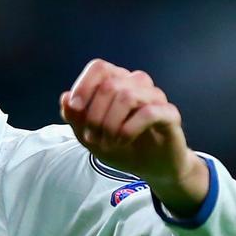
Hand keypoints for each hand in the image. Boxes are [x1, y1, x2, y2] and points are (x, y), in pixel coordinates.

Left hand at [59, 59, 207, 210]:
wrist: (151, 167)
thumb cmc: (120, 146)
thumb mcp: (89, 136)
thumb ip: (75, 117)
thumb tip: (65, 97)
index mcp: (117, 81)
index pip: (99, 67)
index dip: (84, 86)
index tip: (74, 109)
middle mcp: (137, 83)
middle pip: (109, 85)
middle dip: (94, 115)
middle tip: (93, 138)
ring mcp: (155, 96)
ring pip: (127, 96)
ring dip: (110, 124)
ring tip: (108, 142)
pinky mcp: (170, 114)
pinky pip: (148, 112)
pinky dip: (129, 129)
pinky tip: (123, 141)